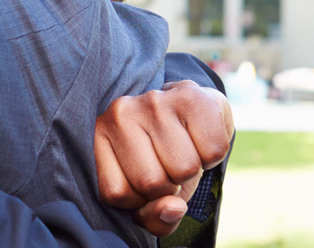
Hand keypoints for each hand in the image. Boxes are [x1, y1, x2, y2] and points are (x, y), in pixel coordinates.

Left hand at [94, 80, 233, 236]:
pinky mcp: (191, 96)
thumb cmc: (164, 157)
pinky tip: (200, 138)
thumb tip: (172, 207)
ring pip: (184, 169)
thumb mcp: (148, 193)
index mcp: (100, 135)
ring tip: (185, 150)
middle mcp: (121, 112)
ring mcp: (155, 101)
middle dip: (169, 186)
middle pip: (151, 182)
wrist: (191, 111)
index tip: (145, 180)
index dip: (139, 199)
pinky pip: (213, 151)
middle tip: (169, 164)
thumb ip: (154, 217)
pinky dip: (214, 155)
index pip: (117, 194)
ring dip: (193, 170)